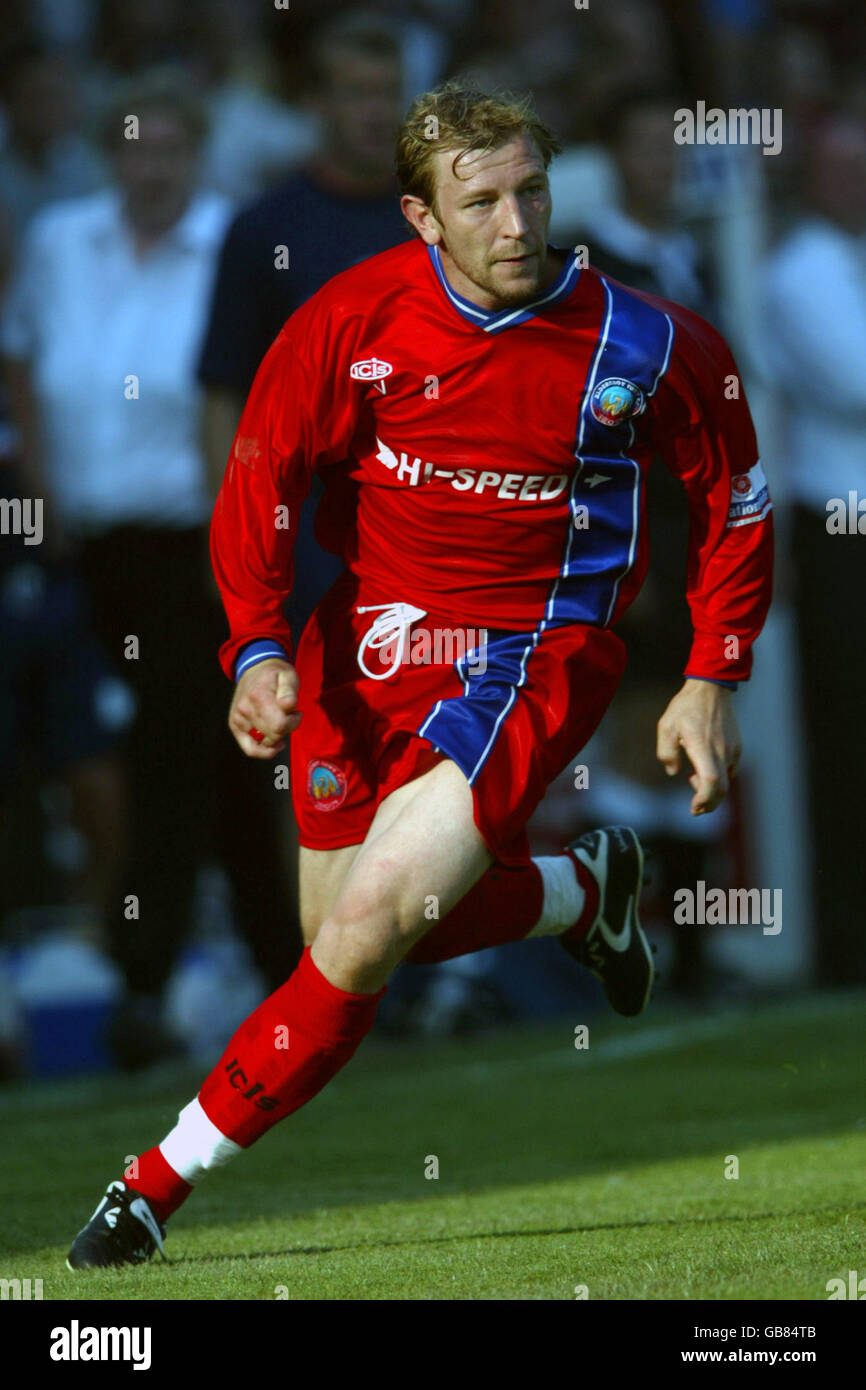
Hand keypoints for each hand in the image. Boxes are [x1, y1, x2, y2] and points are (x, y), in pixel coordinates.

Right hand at [228, 658, 299, 758]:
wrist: (254, 668)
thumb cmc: (275, 674)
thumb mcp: (288, 675)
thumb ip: (289, 690)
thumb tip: (288, 705)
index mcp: (258, 696)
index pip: (279, 725)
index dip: (293, 722)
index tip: (296, 713)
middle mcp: (245, 709)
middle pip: (273, 735)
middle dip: (286, 728)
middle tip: (288, 714)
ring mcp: (238, 718)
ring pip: (264, 743)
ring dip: (277, 736)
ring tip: (278, 721)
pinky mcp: (234, 725)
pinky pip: (250, 749)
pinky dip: (263, 751)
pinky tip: (273, 745)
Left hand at [656, 679, 741, 814]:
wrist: (712, 688)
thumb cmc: (686, 707)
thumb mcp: (666, 727)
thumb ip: (666, 752)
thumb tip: (673, 772)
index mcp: (704, 747)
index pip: (711, 782)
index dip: (704, 799)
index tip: (694, 808)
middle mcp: (722, 751)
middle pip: (721, 789)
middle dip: (708, 804)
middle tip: (695, 809)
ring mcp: (732, 750)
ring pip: (726, 781)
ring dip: (712, 790)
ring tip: (692, 779)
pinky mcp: (737, 747)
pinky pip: (730, 770)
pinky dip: (719, 778)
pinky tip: (704, 769)